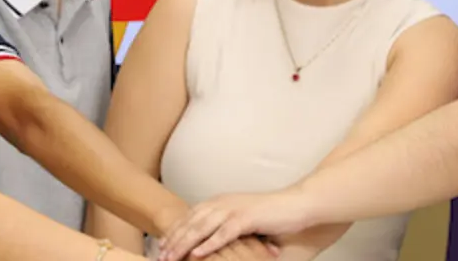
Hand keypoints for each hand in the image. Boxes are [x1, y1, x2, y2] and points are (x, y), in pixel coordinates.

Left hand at [157, 191, 313, 260]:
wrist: (296, 204)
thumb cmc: (271, 214)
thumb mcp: (242, 218)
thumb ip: (224, 225)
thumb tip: (207, 241)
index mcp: (220, 202)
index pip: (189, 217)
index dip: (173, 232)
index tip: (160, 247)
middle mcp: (223, 203)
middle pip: (191, 222)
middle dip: (173, 240)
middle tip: (160, 257)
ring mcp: (235, 209)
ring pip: (202, 227)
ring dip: (184, 244)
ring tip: (171, 258)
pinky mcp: (247, 218)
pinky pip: (224, 233)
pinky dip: (209, 244)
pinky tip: (197, 255)